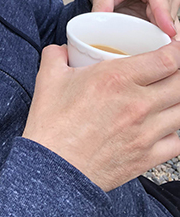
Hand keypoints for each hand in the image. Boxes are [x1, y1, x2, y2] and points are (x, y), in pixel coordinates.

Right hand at [23, 42, 179, 191]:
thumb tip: (62, 49)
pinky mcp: (147, 157)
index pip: (167, 60)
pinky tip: (165, 126)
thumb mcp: (48, 78)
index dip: (178, 50)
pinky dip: (175, 132)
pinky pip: (178, 142)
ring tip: (167, 95)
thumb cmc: (51, 125)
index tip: (176, 47)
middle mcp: (138, 103)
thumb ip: (56, 55)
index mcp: (117, 78)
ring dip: (178, 99)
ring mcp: (146, 132)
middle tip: (171, 69)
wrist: (53, 169)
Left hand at [87, 0, 179, 36]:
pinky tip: (156, 45)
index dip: (163, 14)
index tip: (168, 30)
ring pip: (172, 20)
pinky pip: (171, 27)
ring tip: (147, 42)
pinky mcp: (166, 13)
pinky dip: (163, 37)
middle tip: (149, 41)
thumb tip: (99, 22)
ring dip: (161, 32)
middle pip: (169, 9)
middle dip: (160, 25)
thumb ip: (101, 5)